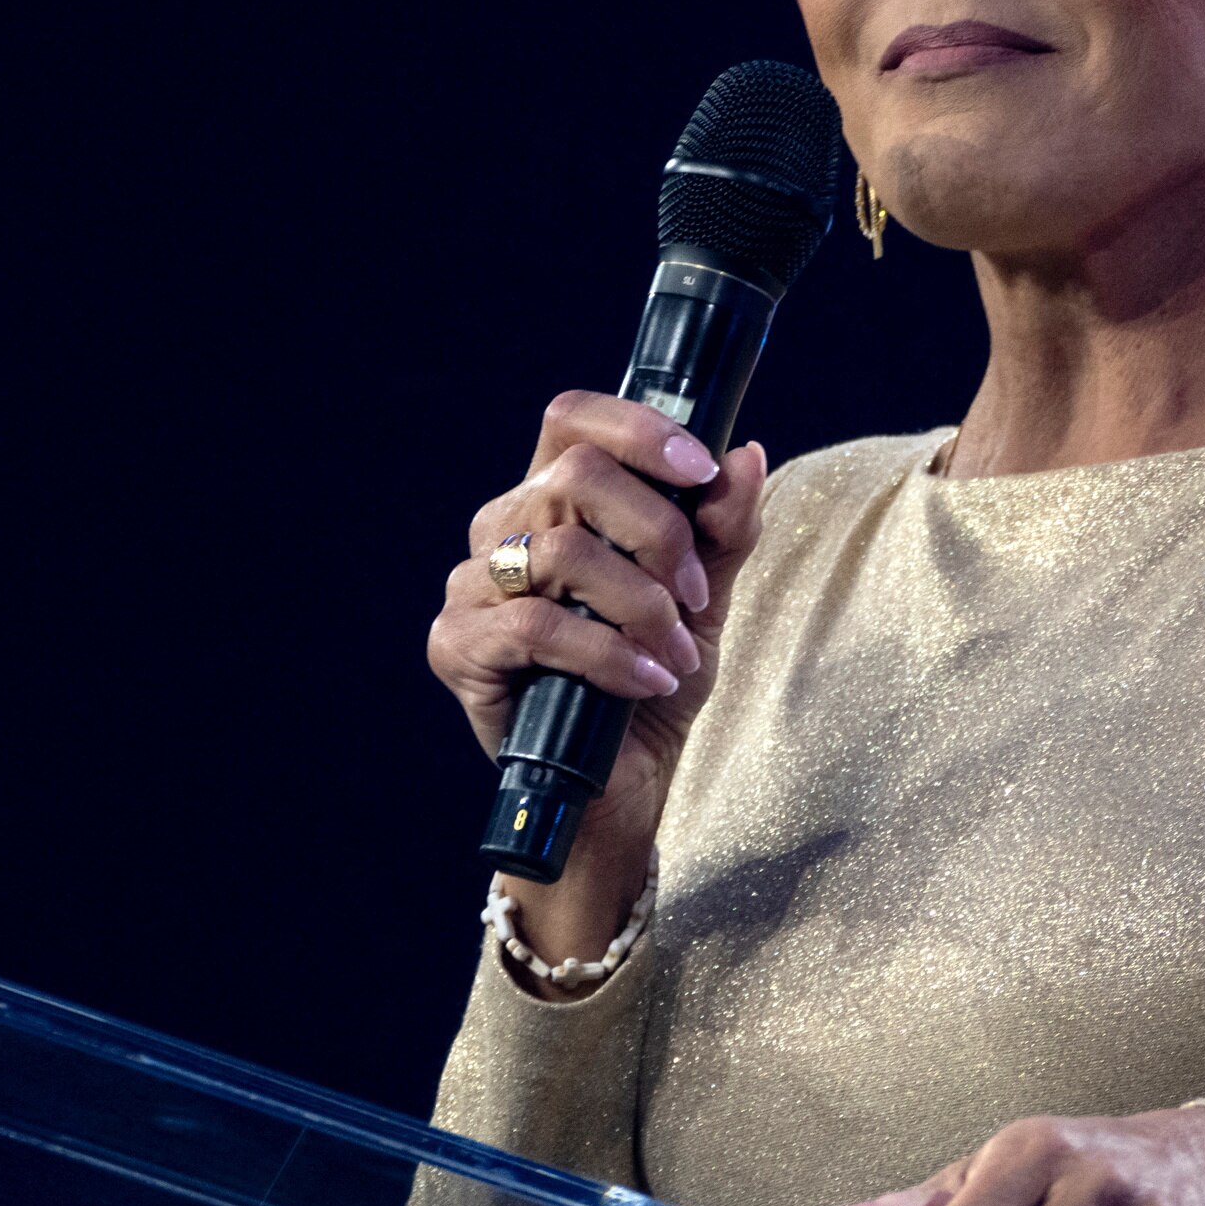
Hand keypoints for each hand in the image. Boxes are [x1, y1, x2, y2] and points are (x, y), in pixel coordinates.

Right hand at [426, 391, 770, 954]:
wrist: (622, 785)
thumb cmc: (653, 682)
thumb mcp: (704, 601)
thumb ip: (723, 532)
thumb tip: (747, 457)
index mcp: (555, 498)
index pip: (575, 419)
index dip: (640, 429)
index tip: (702, 469)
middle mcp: (503, 526)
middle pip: (574, 476)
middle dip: (658, 534)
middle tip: (695, 596)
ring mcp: (472, 584)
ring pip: (560, 552)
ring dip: (640, 604)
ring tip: (675, 653)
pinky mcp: (457, 645)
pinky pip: (534, 627)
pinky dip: (607, 653)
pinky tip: (646, 680)